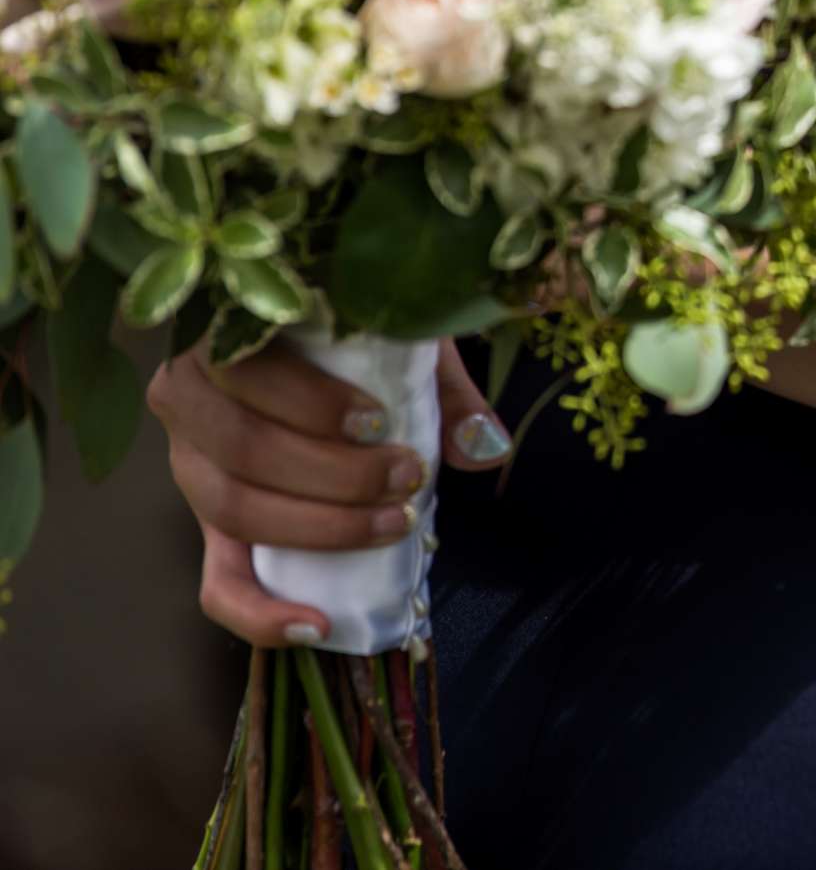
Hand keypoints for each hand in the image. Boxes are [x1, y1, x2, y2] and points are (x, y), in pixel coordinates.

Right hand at [145, 337, 513, 646]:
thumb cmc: (353, 336)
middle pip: (244, 450)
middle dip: (335, 473)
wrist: (313, 345)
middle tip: (407, 475)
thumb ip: (440, 386)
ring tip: (395, 521)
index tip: (379, 421)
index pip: (245, 374)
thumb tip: (484, 447)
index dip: (310, 405)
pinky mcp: (209, 527)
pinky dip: (261, 615)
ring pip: (235, 510)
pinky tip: (317, 625)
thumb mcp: (398, 337)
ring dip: (323, 527)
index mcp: (218, 340)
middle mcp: (186, 402)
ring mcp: (191, 468)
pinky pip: (219, 585)